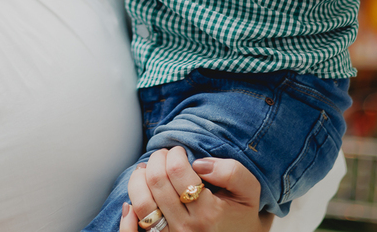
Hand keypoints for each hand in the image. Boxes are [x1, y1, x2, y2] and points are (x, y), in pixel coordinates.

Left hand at [119, 147, 273, 231]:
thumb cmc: (240, 214)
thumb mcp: (248, 191)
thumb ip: (231, 172)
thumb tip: (199, 164)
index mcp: (208, 212)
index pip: (177, 171)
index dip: (175, 153)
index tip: (180, 152)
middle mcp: (187, 227)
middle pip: (156, 182)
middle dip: (157, 159)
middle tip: (165, 156)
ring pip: (141, 203)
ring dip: (139, 178)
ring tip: (148, 170)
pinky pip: (135, 230)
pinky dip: (128, 214)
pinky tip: (132, 199)